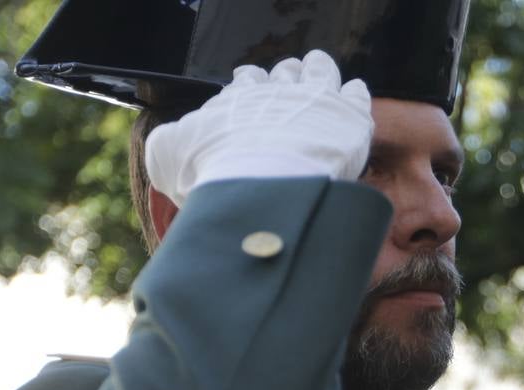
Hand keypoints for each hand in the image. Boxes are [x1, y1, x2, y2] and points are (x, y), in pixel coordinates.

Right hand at [146, 50, 373, 206]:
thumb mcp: (172, 160)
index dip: (248, 83)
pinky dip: (354, 91)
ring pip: (320, 72)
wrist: (260, 185)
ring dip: (318, 69)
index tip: (248, 85)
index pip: (245, 82)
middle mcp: (277, 92)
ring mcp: (316, 100)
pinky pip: (356, 94)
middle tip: (288, 78)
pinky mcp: (349, 117)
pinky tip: (354, 91)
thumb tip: (168, 144)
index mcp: (238, 98)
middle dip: (285, 74)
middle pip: (284, 73)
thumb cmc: (214, 176)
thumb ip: (170, 147)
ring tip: (320, 70)